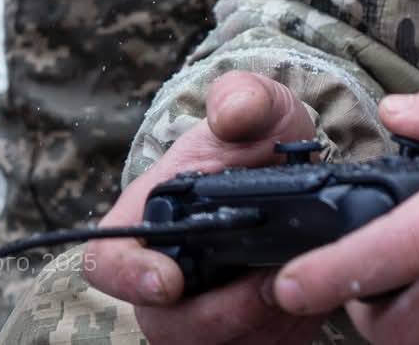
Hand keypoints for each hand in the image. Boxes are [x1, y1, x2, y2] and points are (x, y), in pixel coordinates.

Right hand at [83, 70, 328, 344]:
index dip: (129, 278)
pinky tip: (312, 296)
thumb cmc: (258, 140)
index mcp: (143, 219)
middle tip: (270, 285)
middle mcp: (161, 277)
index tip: (169, 280)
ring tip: (301, 284)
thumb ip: (243, 98)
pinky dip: (286, 331)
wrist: (295, 175)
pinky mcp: (242, 334)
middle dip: (219, 315)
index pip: (106, 261)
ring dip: (260, 325)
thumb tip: (232, 114)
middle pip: (164, 324)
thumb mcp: (257, 106)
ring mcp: (199, 313)